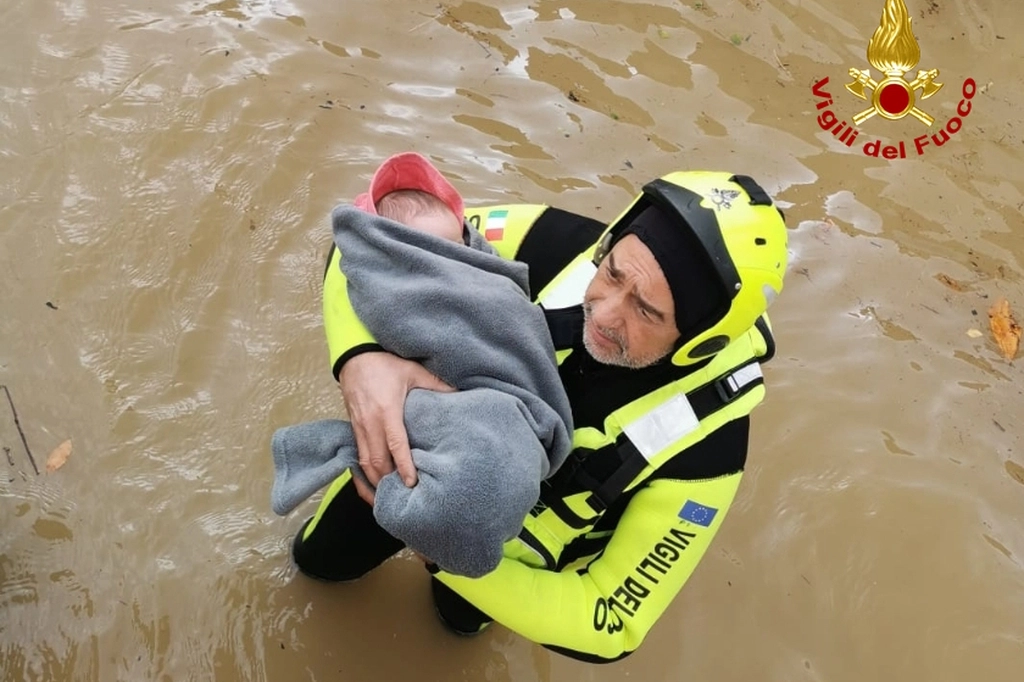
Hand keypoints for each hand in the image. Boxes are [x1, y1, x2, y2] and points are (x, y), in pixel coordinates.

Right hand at [339, 351, 454, 504]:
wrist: (354, 355)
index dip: (403, 466)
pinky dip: (362, 475)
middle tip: (403, 500)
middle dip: (389, 482)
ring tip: (388, 500)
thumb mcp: (413, 371)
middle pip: (377, 461)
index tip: (412, 483)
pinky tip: (371, 487)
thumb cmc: (384, 363)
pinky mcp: (352, 428)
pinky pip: (356, 457)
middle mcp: (370, 423)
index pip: (395, 445)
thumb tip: (459, 394)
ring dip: (375, 483)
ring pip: (364, 463)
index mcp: (387, 411)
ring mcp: (358, 427)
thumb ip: (436, 384)